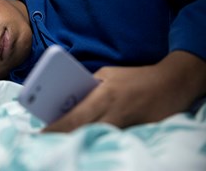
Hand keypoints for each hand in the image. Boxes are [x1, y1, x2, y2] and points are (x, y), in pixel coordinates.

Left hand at [43, 51, 205, 132]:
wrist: (171, 84)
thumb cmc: (134, 77)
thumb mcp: (107, 74)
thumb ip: (89, 85)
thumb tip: (70, 96)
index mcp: (103, 95)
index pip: (74, 116)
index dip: (56, 127)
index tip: (42, 133)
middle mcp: (112, 112)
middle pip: (82, 130)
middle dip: (63, 135)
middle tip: (48, 138)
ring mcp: (124, 124)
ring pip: (95, 136)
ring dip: (79, 137)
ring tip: (63, 137)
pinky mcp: (135, 131)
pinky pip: (110, 136)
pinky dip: (97, 136)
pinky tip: (88, 134)